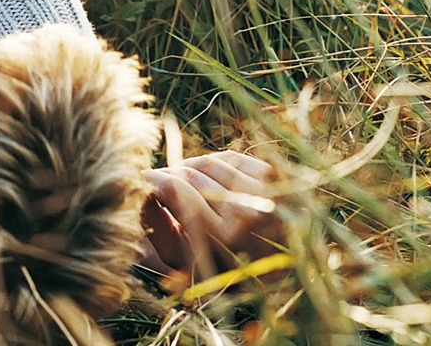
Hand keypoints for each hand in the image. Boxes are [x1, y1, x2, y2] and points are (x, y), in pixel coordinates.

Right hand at [138, 151, 282, 284]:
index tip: (141, 179)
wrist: (288, 270)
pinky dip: (214, 164)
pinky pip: (230, 158)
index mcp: (220, 237)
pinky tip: (208, 178)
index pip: (175, 189)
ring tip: (181, 180)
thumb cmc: (229, 271)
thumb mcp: (187, 264)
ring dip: (189, 167)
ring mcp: (263, 191)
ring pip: (209, 162)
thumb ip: (158, 230)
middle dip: (169, 174)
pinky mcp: (275, 178)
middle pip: (189, 174)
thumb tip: (142, 193)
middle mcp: (244, 211)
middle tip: (158, 181)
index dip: (153, 179)